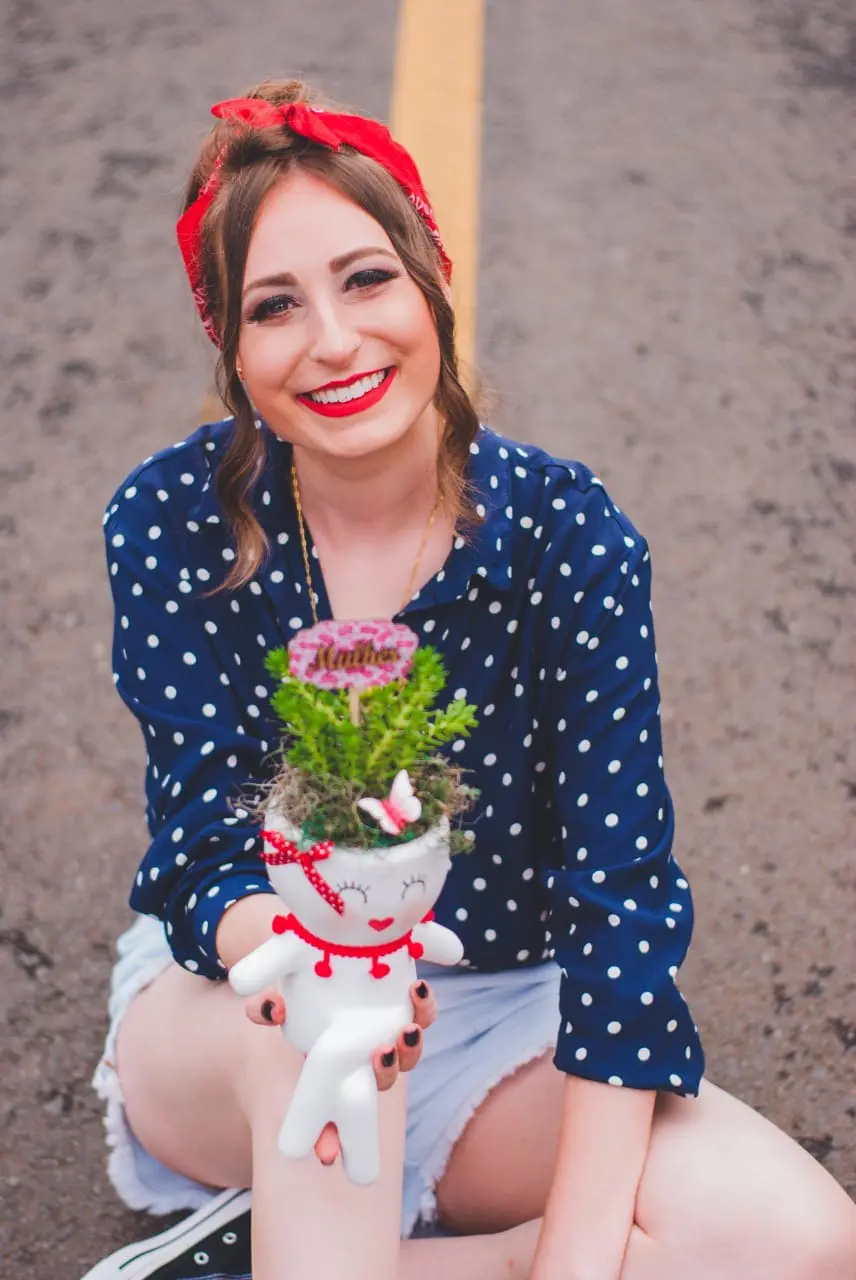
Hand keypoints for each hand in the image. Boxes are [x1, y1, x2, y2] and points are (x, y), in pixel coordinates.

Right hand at [243, 978, 437, 1164]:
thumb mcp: (284, 996)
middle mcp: (365, 1060)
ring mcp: (391, 1037)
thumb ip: (268, 1006)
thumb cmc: (304, 986)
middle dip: (382, 1076)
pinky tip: (416, 989)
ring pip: (407, 1057)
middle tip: (377, 1054)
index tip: (325, 1154)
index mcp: (333, 1068)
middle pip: (380, 1083)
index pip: (334, 1112)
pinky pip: (424, 1016)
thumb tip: (270, 1011)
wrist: (337, 960)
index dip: (330, 1137)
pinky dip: (424, 1008)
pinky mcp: (410, 1009)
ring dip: (408, 1049)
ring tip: (405, 1029)